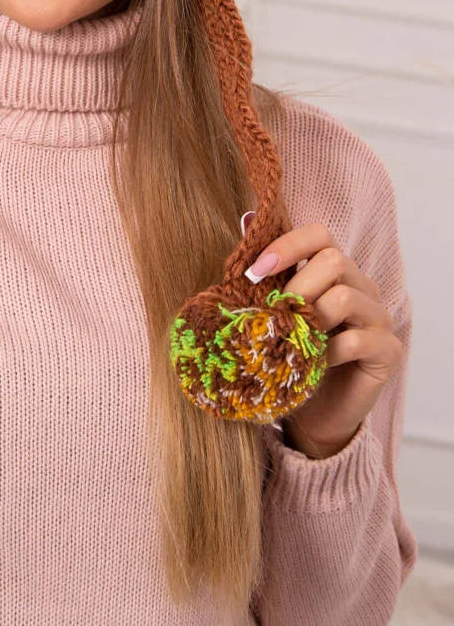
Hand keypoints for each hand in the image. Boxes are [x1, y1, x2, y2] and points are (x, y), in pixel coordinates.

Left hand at [245, 222, 403, 458]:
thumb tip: (246, 222)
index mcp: (336, 271)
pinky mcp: (387, 351)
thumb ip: (267, 273)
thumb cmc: (291, 355)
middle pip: (335, 260)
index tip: (255, 271)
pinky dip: (327, 351)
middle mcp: (362, 288)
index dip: (287, 245)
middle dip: (297, 286)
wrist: (312, 412)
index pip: (320, 235)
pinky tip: (313, 365)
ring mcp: (378, 318)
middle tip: (276, 314)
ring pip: (344, 297)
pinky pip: (356, 340)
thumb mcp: (275, 312)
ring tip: (293, 340)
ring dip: (310, 319)